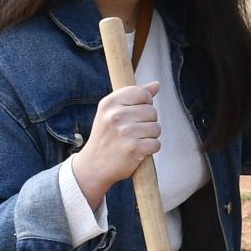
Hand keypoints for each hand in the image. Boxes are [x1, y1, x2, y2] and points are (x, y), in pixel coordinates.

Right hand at [69, 80, 160, 208]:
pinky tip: (138, 150)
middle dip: (148, 122)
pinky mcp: (134, 148)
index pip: (142, 93)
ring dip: (150, 136)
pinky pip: (156, 144)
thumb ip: (134, 96)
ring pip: (156, 128)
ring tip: (134, 140)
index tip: (136, 113)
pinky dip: (150, 149)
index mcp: (109, 103)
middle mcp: (116, 115)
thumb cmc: (106, 137)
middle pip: (152, 111)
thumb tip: (156, 85)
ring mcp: (125, 132)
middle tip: (133, 131)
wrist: (94, 165)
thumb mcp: (112, 112)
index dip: (145, 103)